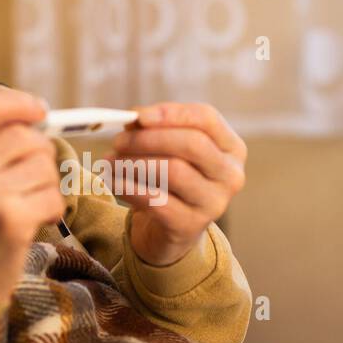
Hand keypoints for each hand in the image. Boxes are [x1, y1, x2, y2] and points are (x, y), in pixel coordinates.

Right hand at [0, 89, 64, 303]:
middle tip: (33, 178)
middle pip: (23, 135)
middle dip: (41, 154)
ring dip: (47, 185)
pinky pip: (53, 195)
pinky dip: (53, 208)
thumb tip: (31, 114)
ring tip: (28, 204)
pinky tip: (36, 221)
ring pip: (44, 164)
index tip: (38, 111)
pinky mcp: (10, 220)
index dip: (18, 103)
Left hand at [108, 102, 246, 265]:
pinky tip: (114, 182)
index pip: (207, 118)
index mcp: (231, 148)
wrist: (170, 229)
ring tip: (111, 162)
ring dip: (134, 163)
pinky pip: (156, 200)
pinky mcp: (191, 225)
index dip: (171, 113)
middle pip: (192, 144)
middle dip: (149, 139)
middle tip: (118, 141)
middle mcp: (230, 175)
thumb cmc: (170, 180)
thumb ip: (152, 128)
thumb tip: (132, 118)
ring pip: (173, 171)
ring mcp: (214, 203)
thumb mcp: (168, 150)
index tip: (138, 115)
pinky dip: (129, 188)